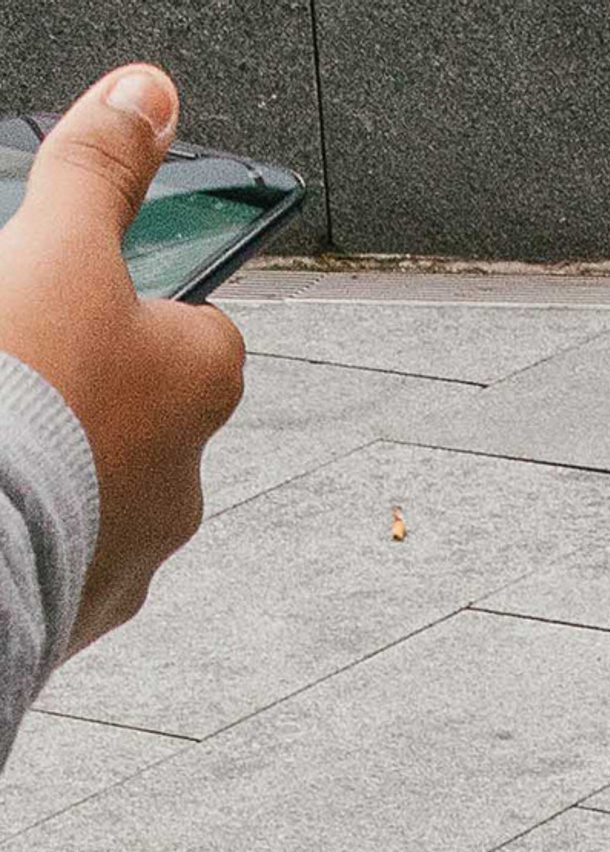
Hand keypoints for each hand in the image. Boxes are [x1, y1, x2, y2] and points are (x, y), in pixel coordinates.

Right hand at [0, 65, 244, 652]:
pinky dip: (33, 528)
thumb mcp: (59, 247)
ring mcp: (137, 554)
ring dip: (61, 465)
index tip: (86, 296)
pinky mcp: (82, 612)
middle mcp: (190, 480)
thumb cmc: (27, 387)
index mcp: (203, 388)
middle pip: (146, 417)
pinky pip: (63, 556)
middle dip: (90, 393)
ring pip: (103, 491)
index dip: (141, 308)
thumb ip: (102, 171)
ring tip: (8, 440)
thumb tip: (152, 95)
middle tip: (21, 367)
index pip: (202, 332)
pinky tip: (5, 500)